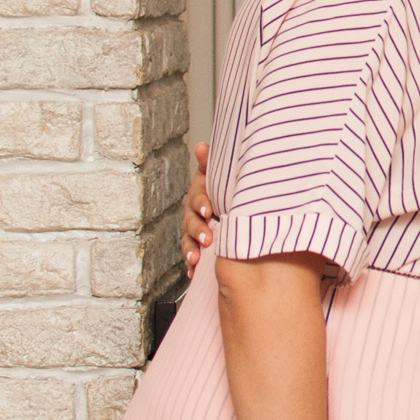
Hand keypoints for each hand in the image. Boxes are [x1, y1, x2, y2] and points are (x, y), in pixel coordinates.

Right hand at [182, 142, 213, 269]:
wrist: (231, 207)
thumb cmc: (225, 191)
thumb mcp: (221, 177)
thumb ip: (211, 164)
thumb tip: (201, 146)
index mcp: (201, 196)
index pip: (197, 199)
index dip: (201, 204)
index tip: (209, 210)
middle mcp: (195, 214)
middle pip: (190, 222)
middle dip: (197, 230)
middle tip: (207, 237)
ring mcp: (195, 232)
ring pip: (188, 241)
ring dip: (191, 250)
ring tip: (196, 259)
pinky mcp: (198, 249)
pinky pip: (191, 258)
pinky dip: (191, 267)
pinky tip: (193, 273)